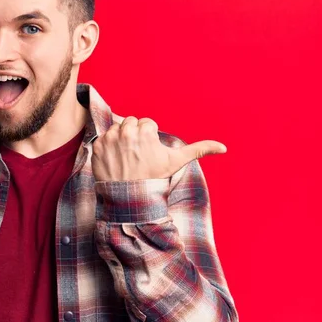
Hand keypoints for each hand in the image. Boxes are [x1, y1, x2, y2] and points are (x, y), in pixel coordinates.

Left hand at [91, 117, 226, 180]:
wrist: (130, 198)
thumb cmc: (154, 178)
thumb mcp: (176, 162)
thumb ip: (199, 150)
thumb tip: (224, 147)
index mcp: (145, 130)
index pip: (147, 124)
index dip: (149, 138)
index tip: (149, 153)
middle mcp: (126, 132)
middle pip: (131, 123)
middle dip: (135, 136)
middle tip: (138, 156)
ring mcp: (110, 139)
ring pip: (117, 129)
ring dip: (120, 140)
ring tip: (126, 158)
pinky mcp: (97, 147)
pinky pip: (102, 138)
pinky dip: (107, 148)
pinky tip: (114, 161)